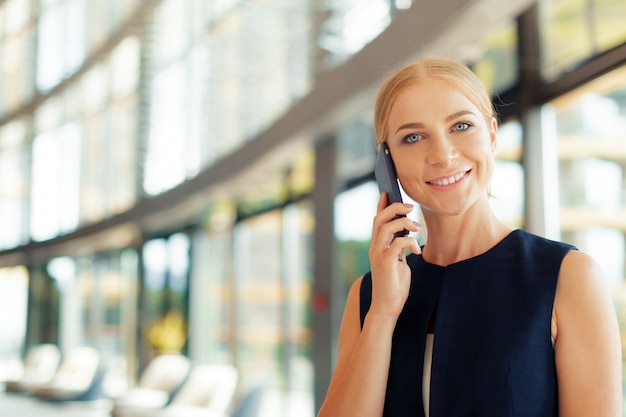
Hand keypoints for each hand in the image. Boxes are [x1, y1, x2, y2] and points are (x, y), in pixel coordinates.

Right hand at [368, 193, 420, 318]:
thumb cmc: (394, 286)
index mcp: (377, 246)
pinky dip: (409, 242)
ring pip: (387, 227)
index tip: (387, 192)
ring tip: (417, 228)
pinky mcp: (386, 263)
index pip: (377, 220)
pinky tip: (416, 250)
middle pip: (379, 219)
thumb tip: (407, 237)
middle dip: (395, 208)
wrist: (387, 308)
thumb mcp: (398, 263)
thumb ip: (399, 249)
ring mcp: (379, 255)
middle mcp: (375, 248)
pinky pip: (398, 243)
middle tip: (410, 207)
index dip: (381, 205)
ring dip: (404, 223)